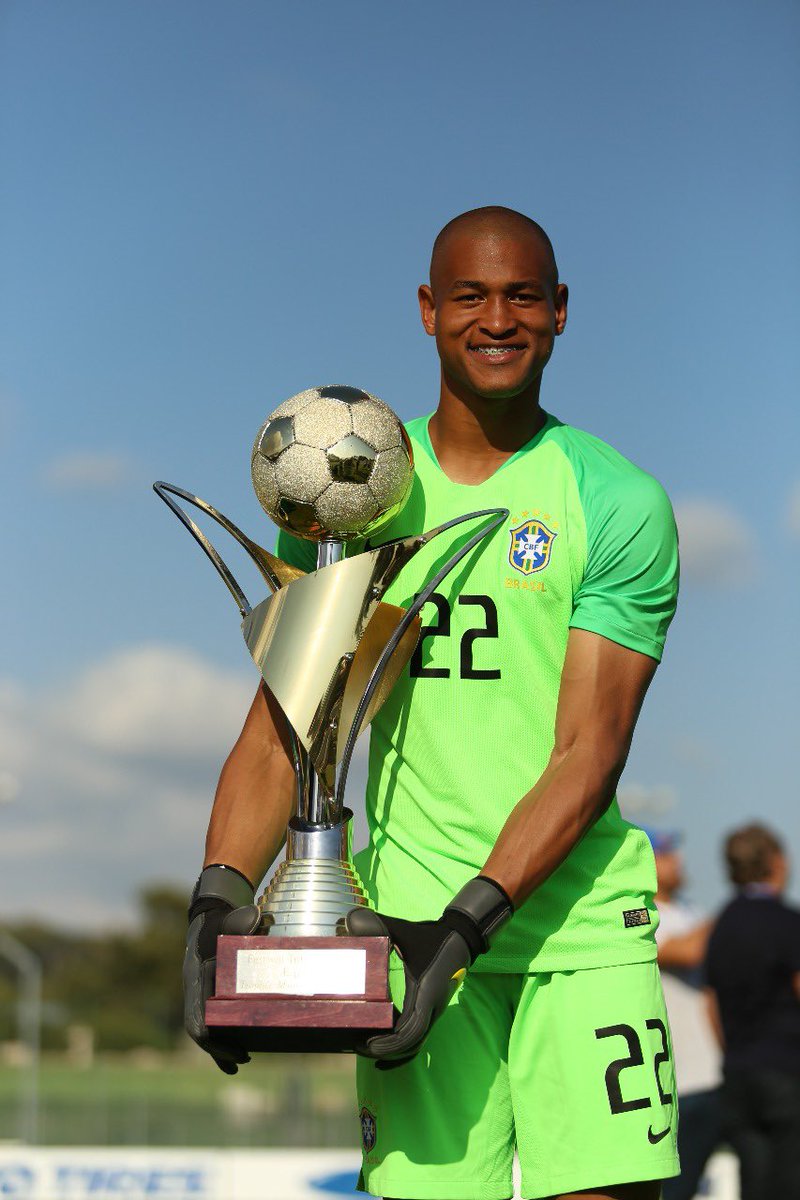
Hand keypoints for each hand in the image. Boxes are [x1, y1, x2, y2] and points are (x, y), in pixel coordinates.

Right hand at [184, 865, 260, 1074]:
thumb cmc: (222, 920)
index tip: (220, 1047)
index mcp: (195, 977)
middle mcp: (194, 990)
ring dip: (220, 1049)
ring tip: (241, 1062)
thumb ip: (241, 920)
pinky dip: (222, 1040)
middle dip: (218, 1048)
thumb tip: (256, 916)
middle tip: (243, 1059)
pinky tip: (236, 1056)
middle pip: (200, 1030)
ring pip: (206, 1031)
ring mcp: (201, 995)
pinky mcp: (210, 997)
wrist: (212, 918)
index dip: (206, 1034)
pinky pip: (213, 1024)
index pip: (195, 1014)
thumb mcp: (230, 919)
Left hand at [345, 875, 511, 1066]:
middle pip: (410, 1044)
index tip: (367, 1044)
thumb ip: (377, 924)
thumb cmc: (431, 936)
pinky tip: (383, 1052)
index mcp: (426, 994)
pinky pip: (417, 1037)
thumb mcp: (403, 930)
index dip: (389, 1043)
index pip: (411, 1031)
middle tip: (357, 1047)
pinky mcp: (430, 1011)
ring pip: (415, 1043)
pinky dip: (401, 1048)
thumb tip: (350, 920)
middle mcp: (432, 1008)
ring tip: (366, 1050)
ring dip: (393, 1051)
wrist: (460, 938)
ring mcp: (433, 1012)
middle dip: (385, 1051)